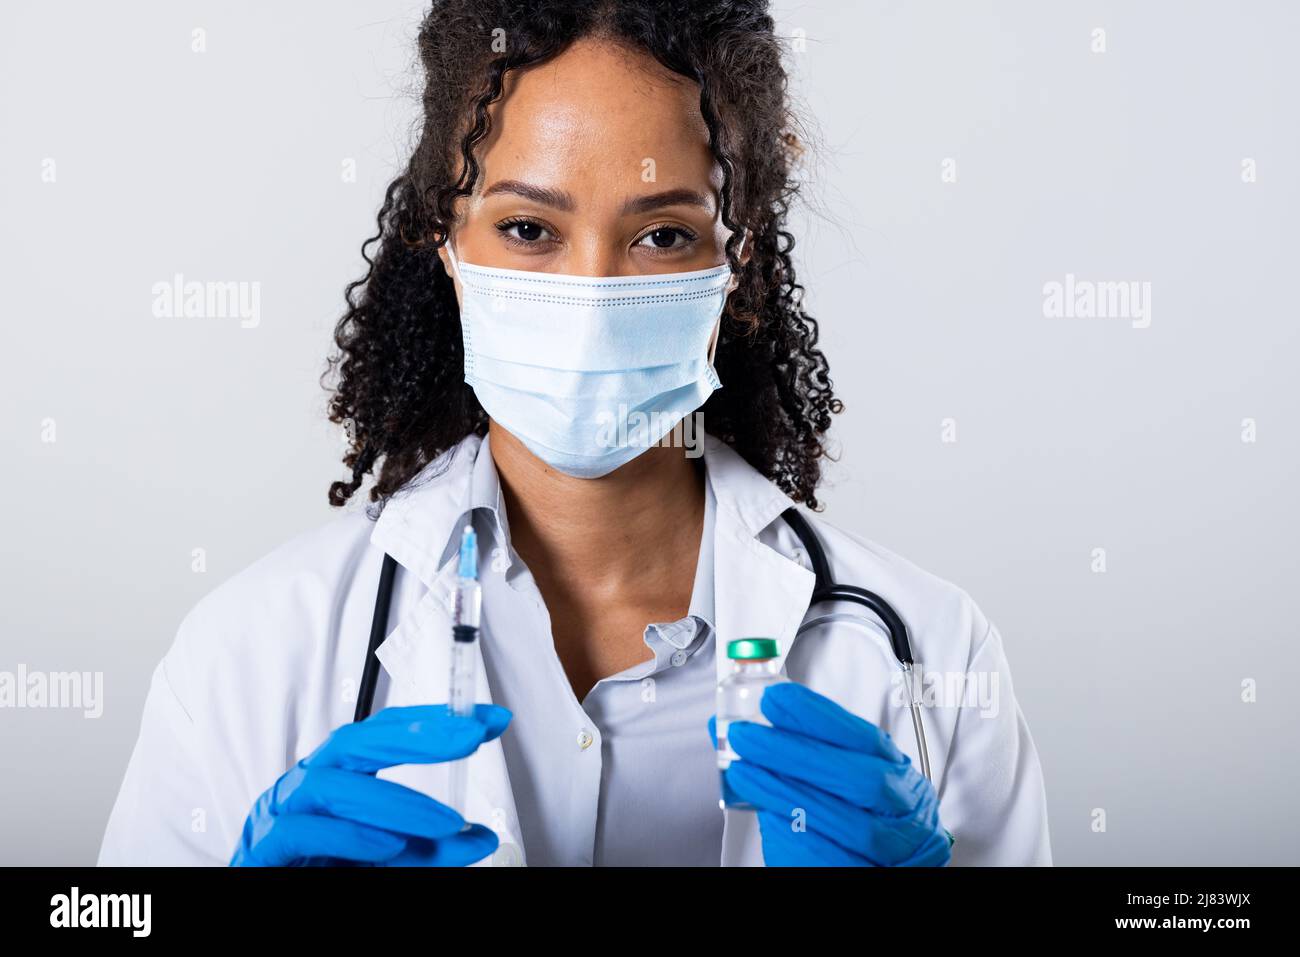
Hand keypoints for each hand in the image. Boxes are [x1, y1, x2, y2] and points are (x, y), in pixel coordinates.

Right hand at [230, 704, 510, 865]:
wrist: (261, 900)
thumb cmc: (324, 870)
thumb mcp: (391, 858)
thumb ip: (430, 848)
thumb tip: (482, 837)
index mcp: (338, 777)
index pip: (385, 734)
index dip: (435, 721)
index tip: (491, 721)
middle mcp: (309, 784)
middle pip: (355, 741)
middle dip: (417, 735)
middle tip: (469, 738)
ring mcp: (281, 811)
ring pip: (332, 786)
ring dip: (395, 803)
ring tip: (445, 822)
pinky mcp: (263, 847)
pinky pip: (301, 831)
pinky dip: (348, 836)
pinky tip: (387, 847)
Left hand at [709, 682, 950, 866]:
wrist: (882, 867)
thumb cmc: (860, 824)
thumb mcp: (841, 782)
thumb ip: (799, 756)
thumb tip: (730, 727)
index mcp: (899, 776)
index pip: (868, 740)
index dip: (821, 717)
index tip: (775, 699)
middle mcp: (904, 810)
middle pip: (862, 780)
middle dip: (799, 753)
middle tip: (746, 736)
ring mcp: (895, 849)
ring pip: (850, 823)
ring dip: (788, 794)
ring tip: (743, 772)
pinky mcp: (868, 874)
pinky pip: (835, 860)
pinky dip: (799, 838)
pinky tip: (769, 818)